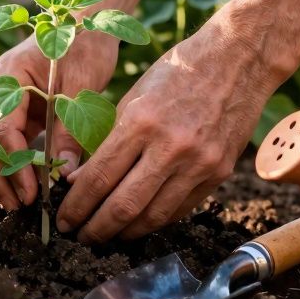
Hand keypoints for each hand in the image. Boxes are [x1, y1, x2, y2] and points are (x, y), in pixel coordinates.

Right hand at [0, 31, 118, 209]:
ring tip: (17, 204)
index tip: (32, 192)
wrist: (85, 24)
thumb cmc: (82, 47)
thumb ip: (69, 129)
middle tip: (19, 206)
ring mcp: (0, 100)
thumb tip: (65, 174)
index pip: (1, 128)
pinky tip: (20, 188)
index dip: (14, 164)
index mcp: (7, 77)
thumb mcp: (80, 88)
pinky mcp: (13, 110)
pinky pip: (3, 141)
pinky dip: (9, 164)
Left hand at [57, 24, 276, 242]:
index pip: (99, 177)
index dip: (77, 205)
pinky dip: (156, 220)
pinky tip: (140, 222)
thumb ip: (107, 140)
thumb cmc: (176, 72)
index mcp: (141, 122)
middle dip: (96, 228)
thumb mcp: (132, 98)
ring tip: (108, 236)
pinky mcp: (220, 173)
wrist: (236, 61)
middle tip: (80, 237)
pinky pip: (181, 208)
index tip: (64, 220)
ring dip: (126, 233)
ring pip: (154, 216)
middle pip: (124, 206)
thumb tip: (79, 181)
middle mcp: (171, 147)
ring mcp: (199, 163)